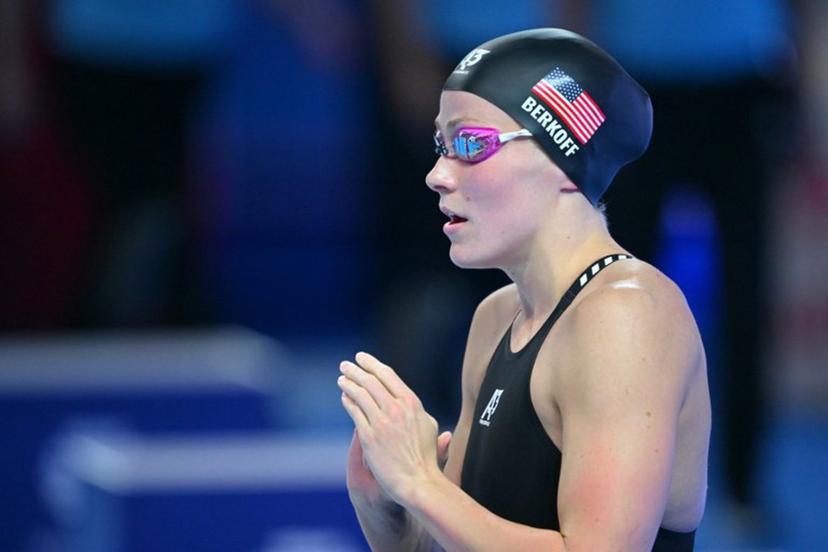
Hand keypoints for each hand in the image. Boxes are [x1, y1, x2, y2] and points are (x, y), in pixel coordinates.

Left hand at [338, 352, 449, 506]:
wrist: (418, 481)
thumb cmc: (426, 457)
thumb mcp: (428, 426)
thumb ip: (417, 410)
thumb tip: (409, 400)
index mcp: (412, 403)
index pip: (387, 375)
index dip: (372, 364)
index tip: (362, 358)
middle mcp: (396, 408)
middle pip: (370, 381)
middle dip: (356, 370)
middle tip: (345, 365)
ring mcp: (382, 422)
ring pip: (360, 394)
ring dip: (349, 383)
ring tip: (342, 379)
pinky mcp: (369, 437)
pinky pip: (355, 412)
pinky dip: (348, 401)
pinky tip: (344, 397)